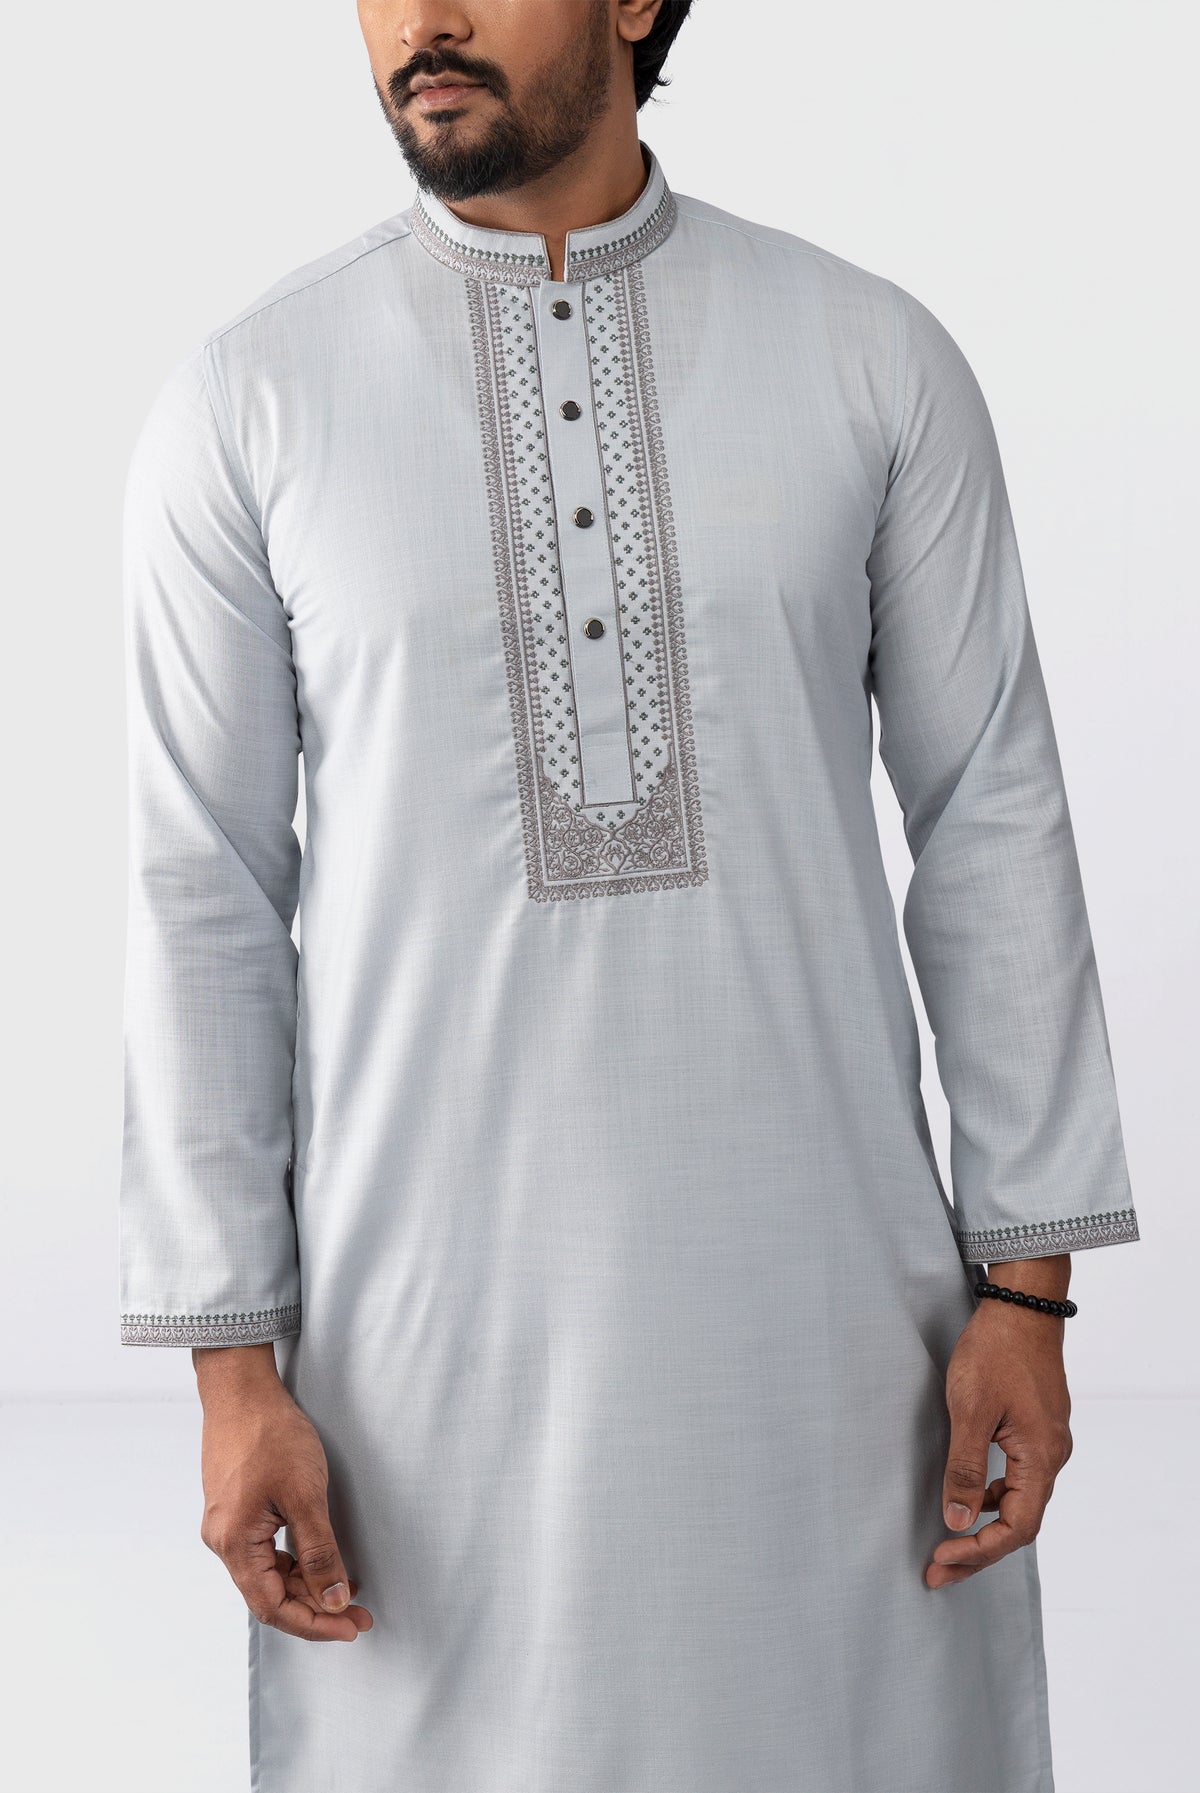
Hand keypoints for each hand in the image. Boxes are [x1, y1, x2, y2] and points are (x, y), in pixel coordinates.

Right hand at [194, 1343, 373, 1640]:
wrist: (242, 1388)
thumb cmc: (271, 1434)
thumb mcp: (305, 1494)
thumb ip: (319, 1553)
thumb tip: (334, 1600)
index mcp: (235, 1543)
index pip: (275, 1607)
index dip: (315, 1624)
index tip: (353, 1627)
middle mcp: (223, 1541)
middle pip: (270, 1595)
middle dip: (316, 1608)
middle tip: (360, 1612)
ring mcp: (227, 1525)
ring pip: (269, 1574)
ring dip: (307, 1585)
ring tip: (348, 1587)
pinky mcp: (235, 1510)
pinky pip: (265, 1551)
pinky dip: (295, 1562)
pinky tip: (321, 1559)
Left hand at [926, 1258, 1073, 1589]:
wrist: (1020, 1305)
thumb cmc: (996, 1352)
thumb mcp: (970, 1410)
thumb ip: (964, 1468)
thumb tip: (956, 1522)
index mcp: (1042, 1457)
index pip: (1017, 1527)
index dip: (980, 1550)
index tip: (941, 1557)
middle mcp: (1051, 1456)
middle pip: (1019, 1522)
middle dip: (977, 1551)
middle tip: (937, 1573)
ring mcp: (1045, 1441)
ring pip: (1018, 1501)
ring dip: (982, 1525)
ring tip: (946, 1544)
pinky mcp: (1034, 1428)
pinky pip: (1016, 1477)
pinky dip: (990, 1496)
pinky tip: (965, 1497)